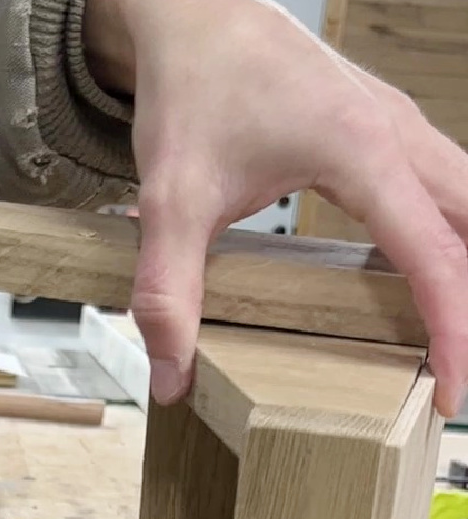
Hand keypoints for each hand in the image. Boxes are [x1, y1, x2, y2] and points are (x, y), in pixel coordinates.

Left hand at [85, 0, 467, 417]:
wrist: (195, 16)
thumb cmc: (191, 92)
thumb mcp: (168, 203)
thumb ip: (167, 295)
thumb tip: (171, 381)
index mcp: (363, 153)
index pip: (436, 260)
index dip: (452, 334)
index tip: (449, 394)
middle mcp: (399, 136)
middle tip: (455, 377)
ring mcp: (400, 127)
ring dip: (467, 269)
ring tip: (450, 340)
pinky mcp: (386, 130)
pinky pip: (445, 189)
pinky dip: (452, 238)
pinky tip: (433, 280)